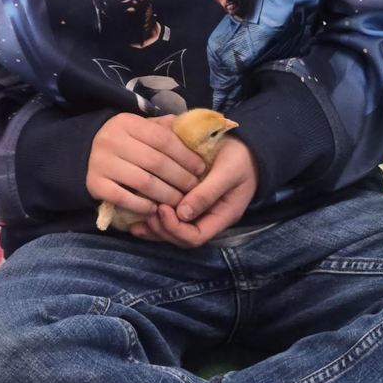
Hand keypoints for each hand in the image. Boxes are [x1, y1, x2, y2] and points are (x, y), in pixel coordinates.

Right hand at [87, 114, 205, 219]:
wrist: (86, 152)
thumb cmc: (125, 140)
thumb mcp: (142, 127)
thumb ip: (165, 129)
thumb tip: (194, 134)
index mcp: (127, 122)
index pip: (163, 139)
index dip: (186, 155)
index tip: (201, 168)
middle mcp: (112, 140)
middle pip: (156, 162)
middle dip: (180, 178)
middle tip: (194, 188)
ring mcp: (101, 163)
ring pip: (143, 182)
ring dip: (166, 195)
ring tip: (180, 202)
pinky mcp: (94, 184)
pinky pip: (123, 198)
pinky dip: (142, 205)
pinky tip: (156, 208)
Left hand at [130, 137, 257, 247]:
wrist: (246, 144)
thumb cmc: (240, 157)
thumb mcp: (228, 172)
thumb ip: (207, 193)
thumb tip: (183, 213)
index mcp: (222, 216)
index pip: (196, 237)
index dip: (176, 229)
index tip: (162, 208)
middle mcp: (208, 218)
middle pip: (180, 238)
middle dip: (161, 229)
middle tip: (146, 210)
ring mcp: (198, 211)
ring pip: (172, 230)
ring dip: (154, 225)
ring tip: (136, 215)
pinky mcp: (188, 199)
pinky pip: (170, 214)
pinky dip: (153, 214)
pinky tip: (138, 206)